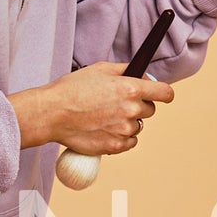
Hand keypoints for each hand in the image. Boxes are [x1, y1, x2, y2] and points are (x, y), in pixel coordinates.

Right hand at [9, 63, 173, 156]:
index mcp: (130, 89)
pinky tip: (105, 130)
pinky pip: (129, 143)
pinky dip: (121, 138)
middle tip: (118, 103)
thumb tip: (142, 74)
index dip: (163, 93)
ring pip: (138, 127)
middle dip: (138, 106)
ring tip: (105, 117)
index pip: (165, 93)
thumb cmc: (72, 89)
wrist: (51, 113)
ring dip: (127, 123)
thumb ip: (125, 70)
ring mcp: (123, 130)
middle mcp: (131, 110)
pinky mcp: (115, 147)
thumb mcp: (100, 69)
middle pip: (150, 110)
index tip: (160, 95)